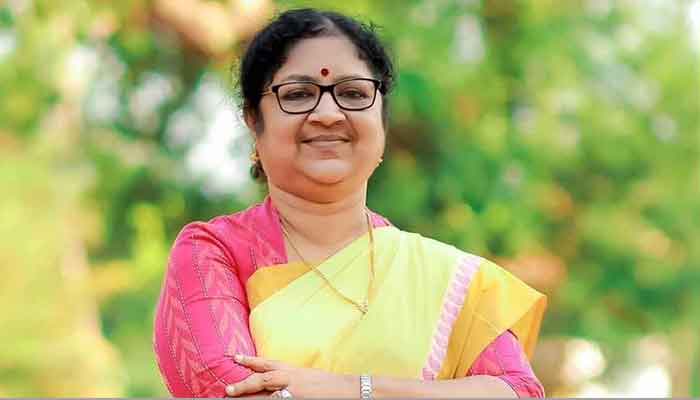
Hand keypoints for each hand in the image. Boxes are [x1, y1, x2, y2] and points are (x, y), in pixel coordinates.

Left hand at [225, 354, 353, 397]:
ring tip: (234, 396)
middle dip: (244, 383)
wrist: (348, 389)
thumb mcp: (307, 377)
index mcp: (292, 370)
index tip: (235, 357)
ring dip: (250, 395)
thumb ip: (291, 379)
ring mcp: (294, 390)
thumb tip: (277, 386)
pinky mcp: (299, 399)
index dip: (250, 361)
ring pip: (267, 391)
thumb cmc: (328, 385)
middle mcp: (291, 378)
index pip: (267, 363)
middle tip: (227, 389)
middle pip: (263, 378)